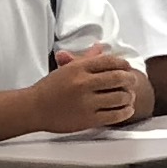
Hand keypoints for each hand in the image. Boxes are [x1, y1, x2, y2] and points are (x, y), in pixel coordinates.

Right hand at [31, 47, 146, 133]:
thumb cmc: (49, 88)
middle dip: (130, 79)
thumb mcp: (66, 70)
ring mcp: (86, 102)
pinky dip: (125, 112)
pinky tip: (126, 109)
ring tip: (129, 96)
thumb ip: (85, 59)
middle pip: (119, 78)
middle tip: (132, 81)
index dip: (123, 64)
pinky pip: (115, 115)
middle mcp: (83, 83)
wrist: (34, 109)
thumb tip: (101, 48)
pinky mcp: (88, 119)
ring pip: (120, 97)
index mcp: (78, 68)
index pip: (110, 61)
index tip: (127, 68)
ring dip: (129, 96)